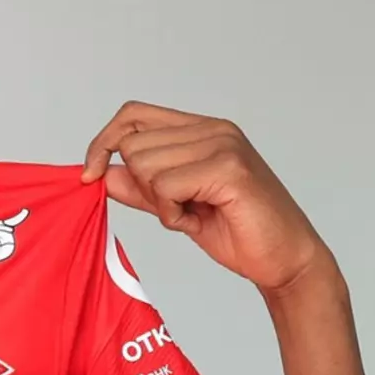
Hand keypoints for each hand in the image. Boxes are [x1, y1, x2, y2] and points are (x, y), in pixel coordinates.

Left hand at [80, 101, 329, 293]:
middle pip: (133, 145)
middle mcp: (213, 129)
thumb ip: (140, 188)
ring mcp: (223, 144)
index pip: (133, 114)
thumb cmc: (237, 231)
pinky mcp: (228, 168)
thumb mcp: (174, 206)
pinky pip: (164, 186)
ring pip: (145, 166)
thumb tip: (102, 173)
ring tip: (193, 213)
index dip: (103, 142)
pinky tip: (199, 219)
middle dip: (141, 187)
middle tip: (176, 207)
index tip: (90, 174)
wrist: (284, 260)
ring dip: (159, 203)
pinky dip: (171, 213)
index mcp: (201, 129)